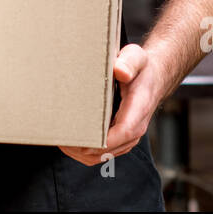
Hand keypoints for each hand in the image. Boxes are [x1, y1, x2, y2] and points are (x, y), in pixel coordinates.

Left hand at [58, 43, 161, 166]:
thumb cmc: (141, 68)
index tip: (77, 137)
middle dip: (82, 147)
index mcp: (139, 108)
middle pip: (108, 149)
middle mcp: (136, 128)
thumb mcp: (136, 57)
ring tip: (61, 141)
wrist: (153, 78)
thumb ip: (129, 62)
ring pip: (103, 156)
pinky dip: (86, 152)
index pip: (123, 131)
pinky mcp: (122, 140)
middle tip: (60, 136)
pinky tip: (71, 143)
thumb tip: (120, 71)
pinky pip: (103, 154)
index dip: (99, 139)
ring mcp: (129, 137)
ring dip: (81, 152)